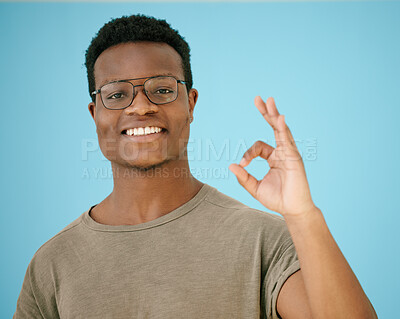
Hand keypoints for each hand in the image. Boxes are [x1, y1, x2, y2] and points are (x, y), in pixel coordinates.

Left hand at [229, 96, 316, 217]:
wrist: (292, 210)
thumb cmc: (277, 199)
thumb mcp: (255, 187)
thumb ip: (243, 177)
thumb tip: (230, 165)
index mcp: (274, 157)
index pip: (258, 146)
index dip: (248, 154)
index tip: (243, 165)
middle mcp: (282, 152)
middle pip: (273, 127)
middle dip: (266, 113)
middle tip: (258, 99)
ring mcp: (289, 153)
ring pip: (281, 129)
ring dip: (274, 114)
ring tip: (268, 100)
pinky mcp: (294, 158)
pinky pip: (287, 140)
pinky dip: (283, 128)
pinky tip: (279, 118)